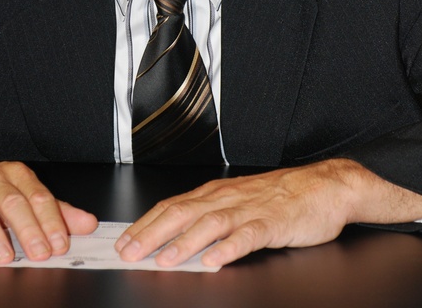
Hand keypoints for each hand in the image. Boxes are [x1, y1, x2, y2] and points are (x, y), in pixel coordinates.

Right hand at [0, 154, 97, 262]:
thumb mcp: (19, 192)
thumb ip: (53, 210)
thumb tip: (87, 224)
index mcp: (14, 175)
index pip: (38, 196)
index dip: (51, 220)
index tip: (61, 242)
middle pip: (13, 202)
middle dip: (28, 229)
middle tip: (40, 253)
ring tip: (4, 257)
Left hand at [115, 159, 421, 267]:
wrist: (324, 186)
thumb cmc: (280, 197)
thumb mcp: (238, 202)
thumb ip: (209, 217)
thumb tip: (173, 238)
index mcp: (216, 194)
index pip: (171, 206)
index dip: (145, 224)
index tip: (123, 241)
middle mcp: (228, 198)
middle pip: (183, 213)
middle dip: (153, 233)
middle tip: (130, 251)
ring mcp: (250, 209)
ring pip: (211, 223)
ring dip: (186, 242)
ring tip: (166, 259)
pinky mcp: (274, 222)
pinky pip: (249, 236)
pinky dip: (230, 248)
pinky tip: (216, 260)